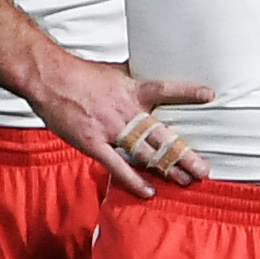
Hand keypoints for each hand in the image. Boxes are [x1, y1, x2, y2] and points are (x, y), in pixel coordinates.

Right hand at [26, 53, 214, 197]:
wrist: (50, 79)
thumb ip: (136, 77)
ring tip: (186, 181)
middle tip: (204, 169)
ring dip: (166, 169)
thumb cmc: (82, 75)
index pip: (165, 88)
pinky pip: (117, 166)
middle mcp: (126, 111)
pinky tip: (149, 191)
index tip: (209, 95)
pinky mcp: (93, 143)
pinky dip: (133, 180)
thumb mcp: (115, 71)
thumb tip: (156, 67)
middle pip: (161, 135)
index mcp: (132, 90)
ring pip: (144, 153)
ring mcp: (111, 129)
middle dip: (184, 153)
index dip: (187, 92)